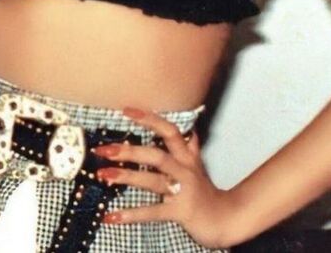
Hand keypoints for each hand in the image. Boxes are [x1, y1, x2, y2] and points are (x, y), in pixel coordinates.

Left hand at [91, 106, 240, 248]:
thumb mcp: (198, 166)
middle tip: (103, 150)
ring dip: (126, 177)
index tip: (126, 110)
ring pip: (152, 180)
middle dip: (129, 151)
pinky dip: (131, 214)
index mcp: (186, 156)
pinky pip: (152, 212)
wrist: (227, 220)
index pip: (169, 130)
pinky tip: (111, 217)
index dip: (149, 118)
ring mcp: (182, 190)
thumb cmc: (206, 192)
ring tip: (103, 174)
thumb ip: (190, 147)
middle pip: (156, 155)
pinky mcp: (179, 212)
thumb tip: (188, 128)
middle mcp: (185, 170)